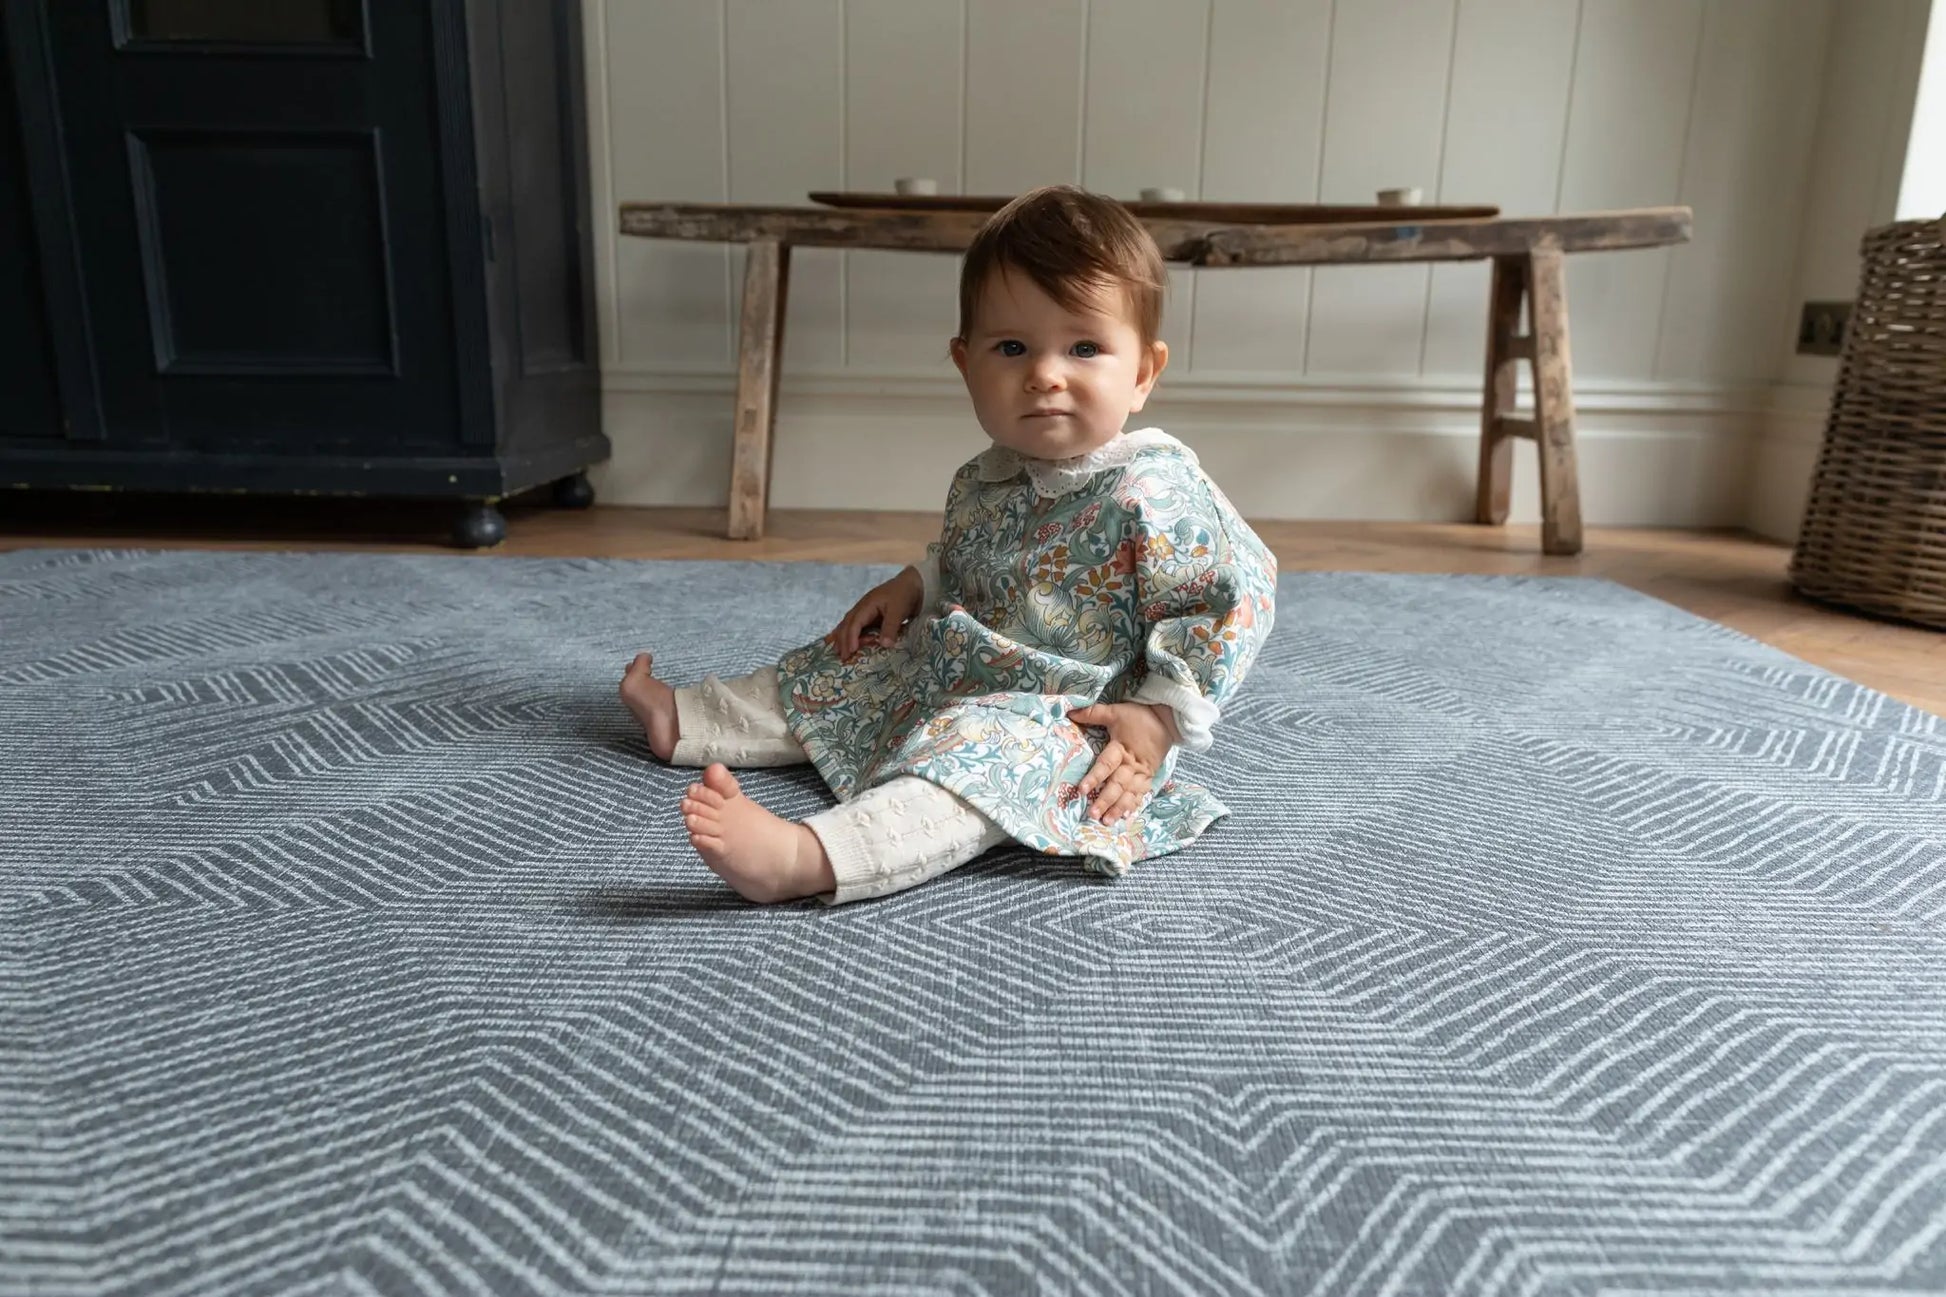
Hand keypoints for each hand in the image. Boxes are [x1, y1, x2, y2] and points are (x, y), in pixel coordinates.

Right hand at [833, 566, 923, 660]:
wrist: (913, 585)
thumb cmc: (904, 595)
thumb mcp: (898, 610)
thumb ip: (890, 627)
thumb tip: (884, 645)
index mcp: (867, 605)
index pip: (855, 623)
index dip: (851, 637)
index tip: (851, 651)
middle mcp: (862, 608)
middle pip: (847, 624)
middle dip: (843, 640)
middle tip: (841, 657)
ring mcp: (865, 612)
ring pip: (849, 625)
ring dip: (842, 638)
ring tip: (836, 651)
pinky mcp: (871, 617)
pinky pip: (857, 627)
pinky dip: (850, 635)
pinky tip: (846, 642)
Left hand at [1069, 701, 1180, 824]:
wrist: (1168, 719)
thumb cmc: (1139, 716)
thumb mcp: (1115, 711)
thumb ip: (1092, 713)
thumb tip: (1070, 712)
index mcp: (1122, 748)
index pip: (1106, 765)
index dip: (1094, 777)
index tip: (1082, 790)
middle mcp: (1132, 764)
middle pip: (1117, 784)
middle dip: (1105, 800)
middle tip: (1092, 813)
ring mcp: (1142, 772)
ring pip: (1129, 793)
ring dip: (1118, 808)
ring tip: (1106, 821)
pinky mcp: (1149, 776)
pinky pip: (1141, 794)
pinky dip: (1133, 805)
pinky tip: (1124, 816)